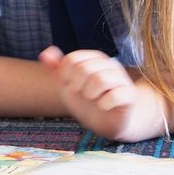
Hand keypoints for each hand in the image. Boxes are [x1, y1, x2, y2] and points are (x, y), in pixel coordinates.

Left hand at [38, 45, 172, 141]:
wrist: (107, 121)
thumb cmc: (87, 100)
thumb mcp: (68, 84)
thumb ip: (57, 68)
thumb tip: (44, 53)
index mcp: (94, 58)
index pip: (72, 59)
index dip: (66, 76)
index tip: (71, 86)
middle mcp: (110, 64)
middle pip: (85, 68)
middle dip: (77, 85)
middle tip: (82, 94)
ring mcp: (121, 79)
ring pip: (101, 79)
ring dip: (90, 93)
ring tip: (92, 99)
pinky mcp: (129, 96)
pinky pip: (115, 95)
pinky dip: (103, 103)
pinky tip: (102, 106)